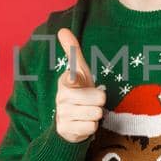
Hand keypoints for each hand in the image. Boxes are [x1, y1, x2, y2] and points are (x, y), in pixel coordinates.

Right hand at [54, 27, 106, 142]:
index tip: (75, 81)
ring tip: (87, 112)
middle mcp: (61, 97)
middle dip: (99, 101)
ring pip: (96, 113)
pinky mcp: (66, 130)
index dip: (79, 80)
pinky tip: (83, 124)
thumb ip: (73, 51)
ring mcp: (62, 115)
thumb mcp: (79, 72)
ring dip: (96, 114)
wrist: (69, 122)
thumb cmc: (79, 93)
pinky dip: (91, 127)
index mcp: (65, 81)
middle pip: (99, 97)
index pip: (76, 77)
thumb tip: (62, 30)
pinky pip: (91, 127)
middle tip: (90, 101)